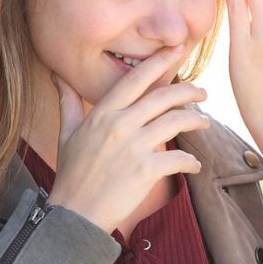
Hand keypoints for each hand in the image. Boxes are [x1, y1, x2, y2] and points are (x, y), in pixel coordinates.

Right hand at [48, 45, 207, 232]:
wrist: (74, 214)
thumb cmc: (72, 173)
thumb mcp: (67, 133)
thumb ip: (69, 101)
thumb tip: (58, 75)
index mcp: (103, 113)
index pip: (136, 79)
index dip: (159, 61)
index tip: (177, 49)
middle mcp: (120, 125)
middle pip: (163, 97)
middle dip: (188, 90)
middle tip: (203, 91)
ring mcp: (134, 147)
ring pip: (175, 122)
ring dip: (195, 121)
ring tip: (204, 123)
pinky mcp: (146, 170)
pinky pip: (178, 158)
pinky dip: (190, 161)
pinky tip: (194, 165)